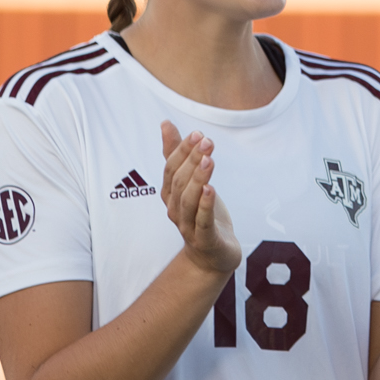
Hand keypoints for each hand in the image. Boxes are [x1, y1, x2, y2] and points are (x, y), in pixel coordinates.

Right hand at [159, 121, 241, 277]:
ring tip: (209, 160)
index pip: (171, 169)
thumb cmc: (202, 214)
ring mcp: (188, 226)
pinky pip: (202, 221)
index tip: (197, 134)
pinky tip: (210, 189)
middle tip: (206, 142)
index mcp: (171, 195)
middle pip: (180, 183)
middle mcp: (175, 210)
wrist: (213, 256)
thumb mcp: (191, 183)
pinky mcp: (205, 239)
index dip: (182, 151)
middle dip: (192, 160)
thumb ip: (177, 155)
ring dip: (198, 179)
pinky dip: (205, 205)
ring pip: (189, 200)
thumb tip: (165, 124)